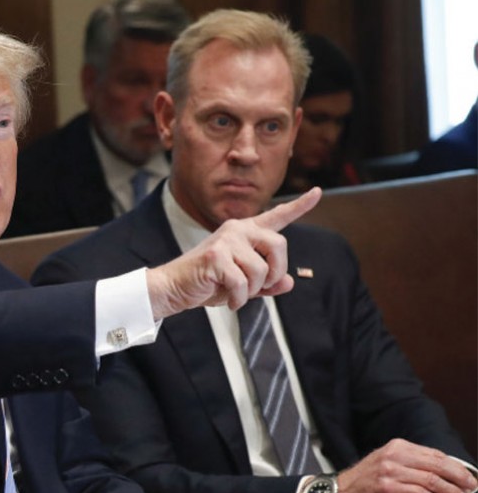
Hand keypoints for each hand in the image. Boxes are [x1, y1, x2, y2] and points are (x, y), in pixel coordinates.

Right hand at [146, 187, 321, 318]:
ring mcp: (226, 240)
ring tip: (237, 293)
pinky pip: (242, 283)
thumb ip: (267, 283)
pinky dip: (238, 299)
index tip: (318, 192)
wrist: (174, 288)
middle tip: (260, 286)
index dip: (300, 206)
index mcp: (245, 232)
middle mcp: (237, 230)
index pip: (277, 217)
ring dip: (252, 290)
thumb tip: (289, 282)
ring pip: (262, 269)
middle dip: (275, 271)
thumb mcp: (243, 284)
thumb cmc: (208, 283)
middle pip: (279, 244)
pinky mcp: (216, 256)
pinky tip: (229, 300)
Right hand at [333, 439, 476, 492]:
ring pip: (431, 480)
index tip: (467, 476)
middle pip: (436, 465)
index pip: (434, 454)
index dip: (455, 466)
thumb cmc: (362, 483)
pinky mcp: (387, 488)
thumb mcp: (387, 466)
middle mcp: (394, 455)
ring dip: (451, 492)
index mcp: (396, 447)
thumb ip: (411, 468)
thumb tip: (442, 479)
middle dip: (458, 477)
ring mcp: (389, 470)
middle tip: (470, 488)